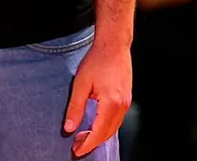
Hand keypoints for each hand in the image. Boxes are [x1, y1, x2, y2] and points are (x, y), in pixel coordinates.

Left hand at [64, 42, 131, 157]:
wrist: (113, 46)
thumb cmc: (96, 61)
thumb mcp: (80, 84)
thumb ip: (75, 108)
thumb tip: (69, 127)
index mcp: (111, 104)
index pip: (99, 132)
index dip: (88, 144)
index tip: (77, 151)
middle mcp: (122, 106)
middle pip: (108, 133)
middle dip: (93, 142)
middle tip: (77, 146)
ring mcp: (126, 103)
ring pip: (113, 127)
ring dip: (99, 135)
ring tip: (82, 137)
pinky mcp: (126, 98)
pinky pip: (116, 119)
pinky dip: (106, 126)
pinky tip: (95, 124)